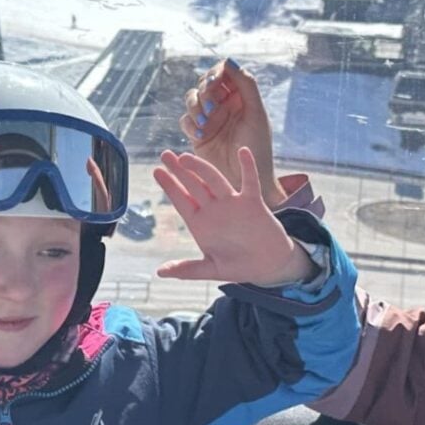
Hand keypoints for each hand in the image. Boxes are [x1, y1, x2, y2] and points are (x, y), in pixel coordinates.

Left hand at [153, 149, 313, 285]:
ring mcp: (233, 204)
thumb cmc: (238, 266)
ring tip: (186, 157)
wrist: (268, 266)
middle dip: (179, 171)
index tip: (156, 171)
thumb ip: (187, 269)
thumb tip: (160, 272)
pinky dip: (247, 166)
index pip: (181, 201)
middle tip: (165, 155)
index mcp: (201, 223)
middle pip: (194, 185)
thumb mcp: (211, 269)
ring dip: (202, 168)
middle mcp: (215, 209)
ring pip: (215, 180)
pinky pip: (250, 181)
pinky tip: (243, 152)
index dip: (169, 186)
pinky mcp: (253, 203)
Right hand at [180, 59, 284, 207]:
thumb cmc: (257, 147)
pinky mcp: (197, 133)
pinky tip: (200, 134)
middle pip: (205, 82)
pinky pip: (185, 120)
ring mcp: (209, 118)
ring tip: (205, 121)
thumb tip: (229, 60)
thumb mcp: (256, 114)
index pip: (224, 73)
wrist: (244, 180)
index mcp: (241, 96)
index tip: (215, 81)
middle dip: (205, 90)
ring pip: (192, 98)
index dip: (216, 73)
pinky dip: (190, 124)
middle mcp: (224, 104)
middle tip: (210, 104)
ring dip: (195, 106)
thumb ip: (246, 85)